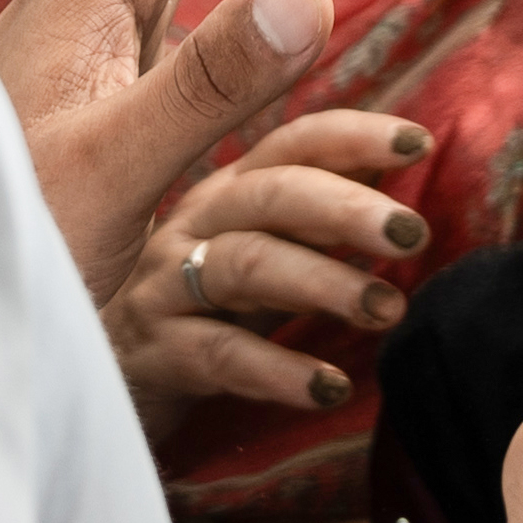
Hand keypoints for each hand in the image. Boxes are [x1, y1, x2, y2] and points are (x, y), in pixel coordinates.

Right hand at [113, 105, 434, 428]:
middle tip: (413, 234)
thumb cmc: (202, 305)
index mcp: (231, 191)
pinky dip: (278, 371)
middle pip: (270, 195)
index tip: (417, 142)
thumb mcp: (261, 249)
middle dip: (344, 207)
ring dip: (322, 283)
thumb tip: (399, 165)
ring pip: (245, 266)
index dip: (353, 135)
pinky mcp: (155, 351)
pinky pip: (220, 355)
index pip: (293, 145)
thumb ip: (318, 212)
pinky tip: (328, 387)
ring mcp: (168, 286)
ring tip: (387, 310)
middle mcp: (196, 225)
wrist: (105, 375)